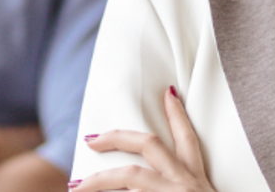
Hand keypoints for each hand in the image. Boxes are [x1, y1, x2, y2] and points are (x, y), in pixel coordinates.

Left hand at [71, 86, 214, 191]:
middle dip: (118, 137)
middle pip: (150, 145)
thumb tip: (154, 181)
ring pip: (130, 176)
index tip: (168, 93)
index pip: (188, 139)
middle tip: (92, 140)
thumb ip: (183, 188)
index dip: (178, 114)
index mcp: (198, 181)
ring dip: (99, 180)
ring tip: (76, 188)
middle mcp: (187, 184)